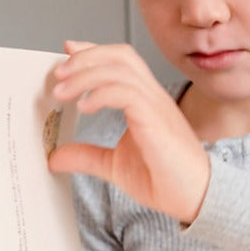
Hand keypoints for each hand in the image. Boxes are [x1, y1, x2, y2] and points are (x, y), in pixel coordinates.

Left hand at [48, 41, 210, 223]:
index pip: (121, 62)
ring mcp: (157, 106)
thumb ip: (86, 157)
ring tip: (62, 91)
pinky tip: (85, 107)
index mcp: (145, 102)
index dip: (93, 52)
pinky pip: (128, 92)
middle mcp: (152, 97)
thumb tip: (55, 157)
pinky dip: (101, 94)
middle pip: (121, 56)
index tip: (67, 52)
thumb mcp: (114, 166)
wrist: (195, 198)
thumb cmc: (166, 181)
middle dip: (86, 57)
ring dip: (86, 74)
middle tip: (58, 73)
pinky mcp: (156, 120)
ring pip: (121, 69)